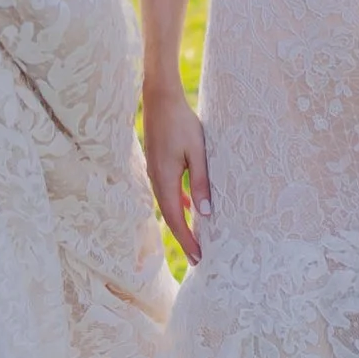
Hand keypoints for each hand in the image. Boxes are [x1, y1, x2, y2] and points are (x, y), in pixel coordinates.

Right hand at [141, 84, 210, 266]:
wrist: (160, 99)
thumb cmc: (182, 123)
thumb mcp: (198, 152)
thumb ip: (200, 182)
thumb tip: (204, 213)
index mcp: (165, 180)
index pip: (176, 219)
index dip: (187, 240)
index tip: (198, 258)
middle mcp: (156, 179)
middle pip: (170, 216)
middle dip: (184, 238)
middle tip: (197, 258)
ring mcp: (154, 172)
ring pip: (168, 205)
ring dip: (181, 222)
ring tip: (194, 238)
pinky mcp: (157, 164)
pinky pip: (167, 191)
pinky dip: (178, 204)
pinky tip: (189, 206)